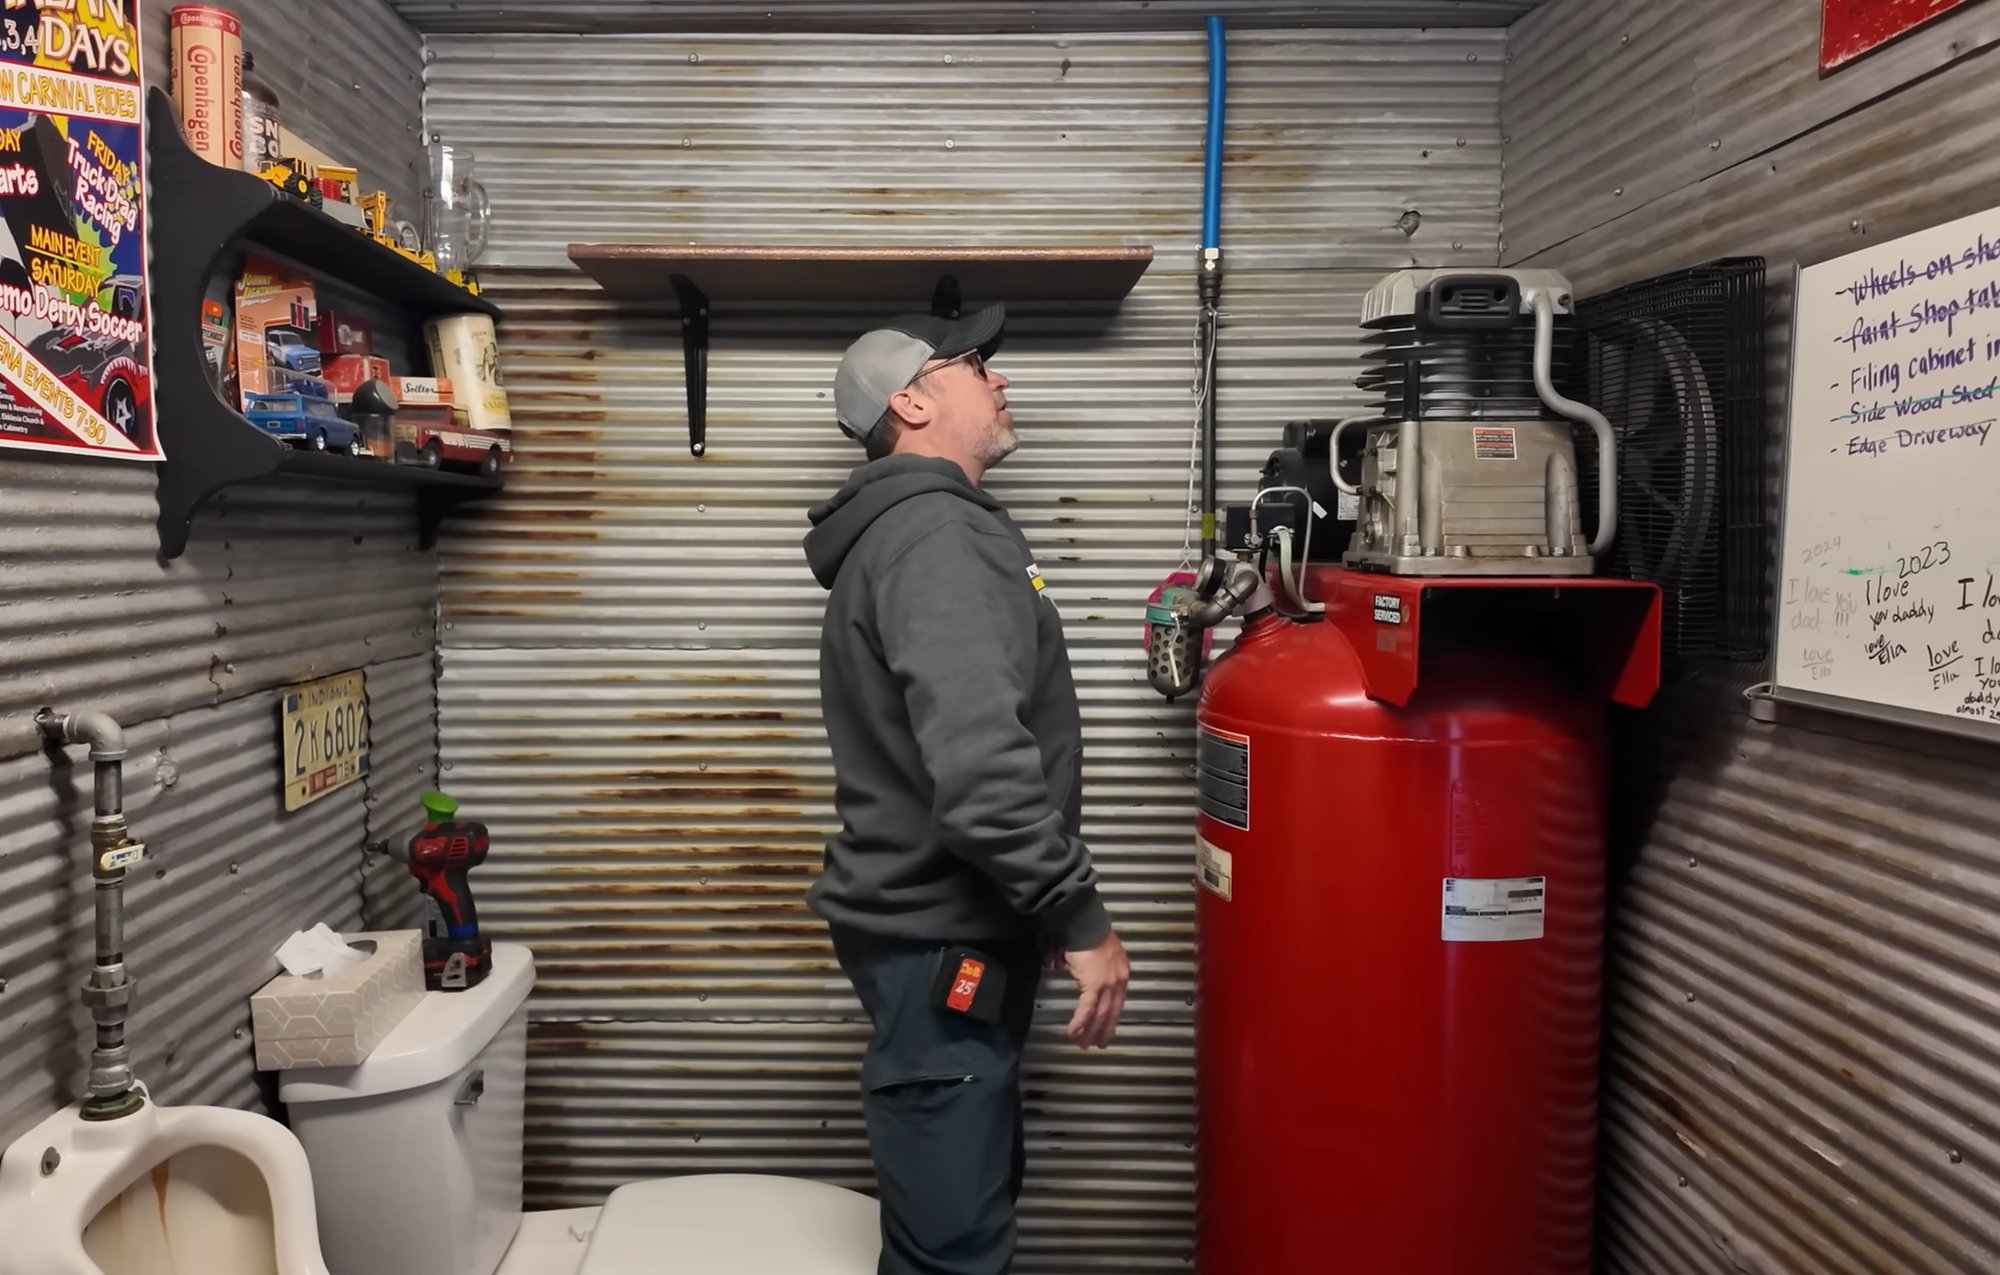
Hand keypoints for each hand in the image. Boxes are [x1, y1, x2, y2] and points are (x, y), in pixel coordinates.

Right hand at [1062, 931, 1129, 1048]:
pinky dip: (1080, 1022)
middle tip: (1098, 1044)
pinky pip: (1087, 1010)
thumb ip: (1095, 968)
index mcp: (1122, 972)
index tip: (1107, 1028)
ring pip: (1100, 1014)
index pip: (1118, 1001)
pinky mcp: (1094, 985)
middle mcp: (1119, 980)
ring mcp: (1108, 984)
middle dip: (1104, 1030)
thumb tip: (1081, 975)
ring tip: (1084, 1044)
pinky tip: (1073, 1032)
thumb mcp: (1099, 953)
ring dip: (1091, 1031)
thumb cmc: (1089, 934)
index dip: (1112, 1017)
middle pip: (1112, 1011)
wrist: (1085, 924)